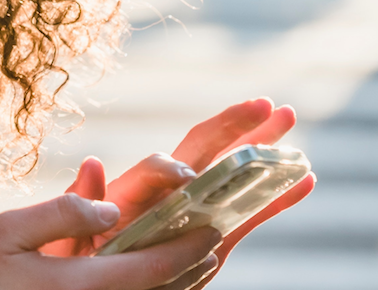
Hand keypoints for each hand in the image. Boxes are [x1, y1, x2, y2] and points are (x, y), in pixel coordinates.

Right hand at [0, 194, 220, 289]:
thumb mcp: (12, 229)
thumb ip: (62, 213)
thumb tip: (110, 207)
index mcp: (80, 284)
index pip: (151, 268)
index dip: (186, 249)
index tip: (210, 230)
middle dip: (193, 266)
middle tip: (214, 241)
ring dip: (181, 282)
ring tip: (198, 259)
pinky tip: (162, 278)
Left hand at [43, 98, 316, 280]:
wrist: (93, 284)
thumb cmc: (75, 258)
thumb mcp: (71, 235)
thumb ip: (83, 205)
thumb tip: (91, 164)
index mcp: (132, 194)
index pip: (159, 168)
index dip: (175, 168)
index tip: (187, 180)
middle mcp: (166, 196)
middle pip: (202, 153)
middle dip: (234, 128)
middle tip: (268, 105)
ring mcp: (192, 215)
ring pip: (232, 176)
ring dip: (262, 150)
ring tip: (290, 120)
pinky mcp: (212, 241)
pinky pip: (248, 215)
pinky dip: (276, 199)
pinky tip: (305, 180)